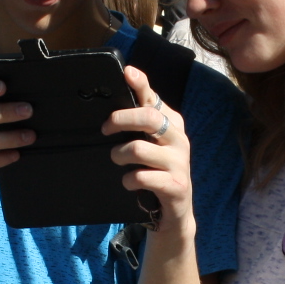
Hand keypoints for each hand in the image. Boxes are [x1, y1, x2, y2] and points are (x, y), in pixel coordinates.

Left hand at [104, 65, 194, 234]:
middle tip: (105, 129)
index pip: (154, 98)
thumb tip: (115, 100)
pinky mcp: (176, 185)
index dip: (141, 84)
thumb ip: (138, 122)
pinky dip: (129, 180)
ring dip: (119, 155)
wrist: (175, 211)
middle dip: (120, 119)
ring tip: (117, 160)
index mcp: (171, 123)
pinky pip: (142, 177)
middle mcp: (178, 138)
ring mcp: (179, 162)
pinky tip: (129, 182)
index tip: (127, 72)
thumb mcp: (150, 144)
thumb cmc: (156, 171)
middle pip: (147, 117)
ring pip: (138, 148)